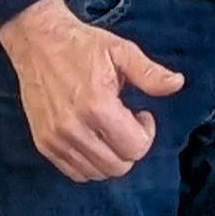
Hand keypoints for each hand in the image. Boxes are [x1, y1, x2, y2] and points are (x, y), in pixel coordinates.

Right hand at [0, 0, 184, 182]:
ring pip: (96, 173)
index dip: (146, 134)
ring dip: (111, 157)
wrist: (37, 42)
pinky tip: (93, 138)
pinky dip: (90, 163)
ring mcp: (55, 139)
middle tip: (127, 123)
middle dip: (130, 148)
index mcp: (96, 106)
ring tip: (109, 129)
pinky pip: (74, 172)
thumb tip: (177, 83)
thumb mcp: (121, 51)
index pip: (135, 149)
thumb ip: (150, 73)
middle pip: (117, 167)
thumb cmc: (82, 46)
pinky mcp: (43, 143)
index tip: (141, 113)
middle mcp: (73, 128)